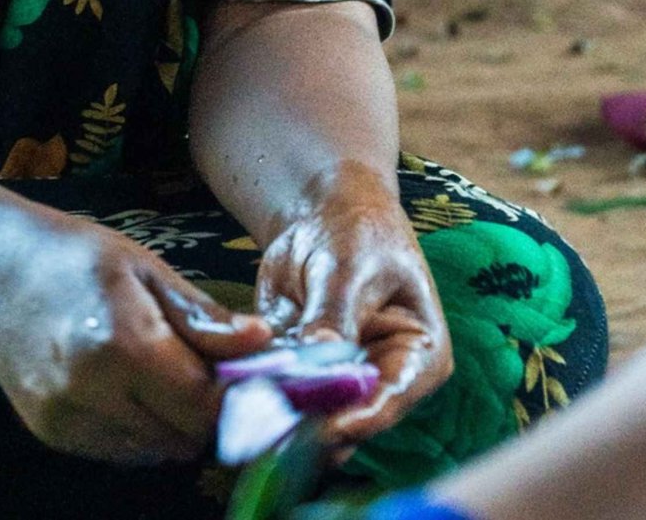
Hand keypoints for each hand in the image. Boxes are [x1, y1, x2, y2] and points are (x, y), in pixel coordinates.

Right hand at [0, 213, 271, 465]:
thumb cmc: (71, 255)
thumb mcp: (144, 268)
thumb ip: (202, 317)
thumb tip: (262, 343)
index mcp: (123, 344)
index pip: (205, 406)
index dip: (235, 400)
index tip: (245, 379)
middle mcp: (91, 391)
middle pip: (183, 438)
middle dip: (204, 413)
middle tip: (199, 372)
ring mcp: (65, 417)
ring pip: (153, 451)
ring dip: (170, 424)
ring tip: (157, 374)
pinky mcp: (49, 432)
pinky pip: (117, 451)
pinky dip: (134, 429)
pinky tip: (121, 386)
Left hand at [255, 170, 452, 445]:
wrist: (325, 217)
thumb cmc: (357, 234)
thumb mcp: (348, 268)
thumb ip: (334, 313)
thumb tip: (321, 355)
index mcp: (417, 358)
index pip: (391, 398)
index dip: (359, 418)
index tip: (326, 429)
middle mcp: (378, 380)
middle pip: (346, 416)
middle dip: (308, 423)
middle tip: (272, 425)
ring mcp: (335, 380)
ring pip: (304, 410)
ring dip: (272, 411)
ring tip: (245, 409)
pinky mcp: (294, 370)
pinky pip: (271, 386)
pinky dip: (249, 387)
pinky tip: (228, 383)